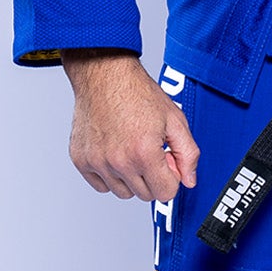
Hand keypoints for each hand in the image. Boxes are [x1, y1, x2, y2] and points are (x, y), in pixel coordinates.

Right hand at [60, 51, 199, 200]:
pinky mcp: (82, 160)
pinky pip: (101, 186)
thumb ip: (188, 154)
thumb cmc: (136, 92)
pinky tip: (115, 153)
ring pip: (123, 193)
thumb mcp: (175, 119)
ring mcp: (98, 162)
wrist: (104, 75)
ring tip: (131, 150)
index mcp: (144, 152)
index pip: (166, 193)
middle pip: (145, 195)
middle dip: (153, 177)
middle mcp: (119, 161)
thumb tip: (190, 179)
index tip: (165, 160)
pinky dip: (110, 176)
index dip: (171, 177)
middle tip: (149, 151)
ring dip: (131, 178)